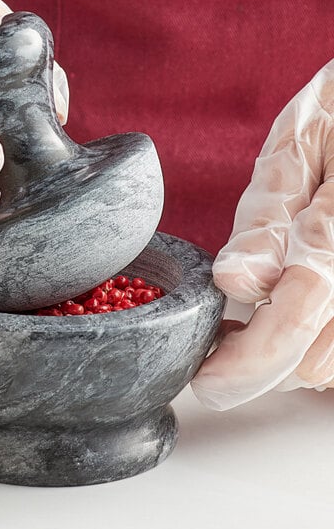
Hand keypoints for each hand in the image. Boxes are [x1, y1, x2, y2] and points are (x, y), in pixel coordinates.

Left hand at [191, 60, 333, 408]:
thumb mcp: (297, 150)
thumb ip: (270, 219)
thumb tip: (238, 283)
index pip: (295, 315)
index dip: (246, 363)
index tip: (206, 379)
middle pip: (313, 359)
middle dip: (259, 363)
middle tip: (222, 343)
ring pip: (333, 363)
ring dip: (287, 355)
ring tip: (256, 322)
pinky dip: (313, 342)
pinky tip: (293, 312)